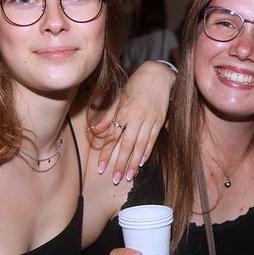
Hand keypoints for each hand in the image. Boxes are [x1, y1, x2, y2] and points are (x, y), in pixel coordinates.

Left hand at [90, 60, 174, 182]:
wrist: (158, 75)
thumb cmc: (135, 86)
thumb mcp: (118, 97)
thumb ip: (106, 115)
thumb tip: (94, 130)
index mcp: (123, 111)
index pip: (112, 136)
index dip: (105, 153)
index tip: (100, 167)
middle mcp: (135, 117)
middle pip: (126, 145)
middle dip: (120, 163)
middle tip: (115, 179)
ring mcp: (149, 120)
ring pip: (139, 145)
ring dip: (133, 162)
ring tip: (128, 176)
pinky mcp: (159, 121)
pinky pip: (152, 139)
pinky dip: (147, 151)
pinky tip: (142, 162)